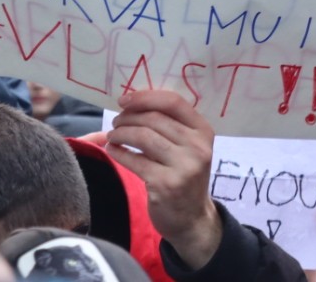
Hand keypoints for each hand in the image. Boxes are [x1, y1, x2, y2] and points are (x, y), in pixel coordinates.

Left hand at [106, 89, 222, 270]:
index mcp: (203, 131)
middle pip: (153, 119)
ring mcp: (184, 167)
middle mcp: (198, 148)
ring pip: (142, 136)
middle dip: (127, 117)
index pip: (173, 102)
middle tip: (116, 122)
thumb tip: (130, 100)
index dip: (145, 97)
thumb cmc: (183, 173)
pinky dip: (118, 152)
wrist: (192, 218)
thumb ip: (168, 123)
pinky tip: (112, 150)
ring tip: (113, 136)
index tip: (123, 100)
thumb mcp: (187, 146)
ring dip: (120, 133)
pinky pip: (134, 160)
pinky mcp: (166, 184)